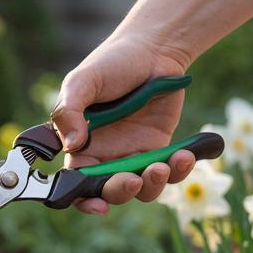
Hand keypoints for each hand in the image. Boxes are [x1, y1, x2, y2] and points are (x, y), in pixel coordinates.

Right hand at [51, 35, 196, 214]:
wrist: (154, 49)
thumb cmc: (112, 62)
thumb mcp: (82, 81)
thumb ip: (69, 112)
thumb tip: (72, 146)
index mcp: (81, 146)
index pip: (76, 183)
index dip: (84, 200)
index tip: (98, 204)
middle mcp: (106, 157)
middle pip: (110, 191)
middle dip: (121, 192)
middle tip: (132, 180)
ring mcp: (135, 155)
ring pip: (143, 188)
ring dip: (152, 185)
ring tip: (161, 166)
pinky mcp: (161, 149)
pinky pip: (171, 171)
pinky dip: (179, 170)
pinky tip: (184, 155)